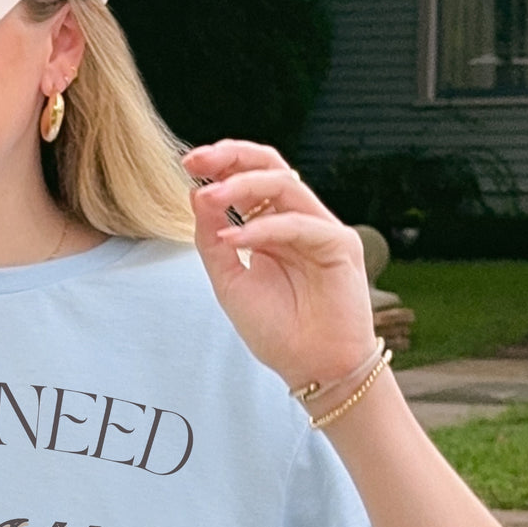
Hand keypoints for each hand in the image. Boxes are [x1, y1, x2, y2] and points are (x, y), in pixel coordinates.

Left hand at [183, 139, 377, 391]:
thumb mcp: (230, 281)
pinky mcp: (339, 246)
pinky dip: (261, 229)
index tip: (188, 162)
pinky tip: (232, 238)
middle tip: (196, 160)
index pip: (251, 177)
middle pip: (271, 167)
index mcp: (273, 226)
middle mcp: (298, 221)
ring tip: (208, 197)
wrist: (311, 368)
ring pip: (284, 186)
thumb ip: (212, 240)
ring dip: (241, 187)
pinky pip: (297, 225)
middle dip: (231, 158)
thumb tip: (197, 194)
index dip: (222, 164)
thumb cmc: (276, 329)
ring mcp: (320, 230)